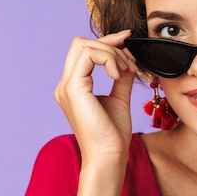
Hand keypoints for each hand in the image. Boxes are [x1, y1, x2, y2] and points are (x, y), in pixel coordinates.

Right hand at [54, 30, 136, 164]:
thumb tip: (128, 58)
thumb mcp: (120, 98)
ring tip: (127, 71)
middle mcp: (66, 85)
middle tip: (130, 59)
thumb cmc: (113, 134)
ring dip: (112, 53)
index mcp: (74, 87)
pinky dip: (108, 59)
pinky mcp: (73, 89)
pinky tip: (119, 75)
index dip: (107, 41)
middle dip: (109, 43)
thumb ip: (121, 77)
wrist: (109, 156)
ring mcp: (66, 87)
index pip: (85, 51)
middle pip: (81, 44)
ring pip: (85, 46)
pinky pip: (89, 56)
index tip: (128, 39)